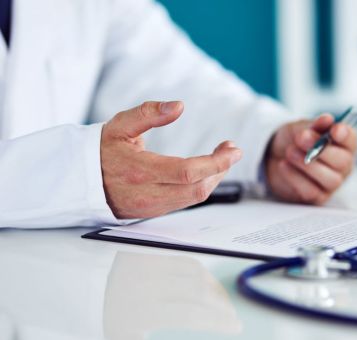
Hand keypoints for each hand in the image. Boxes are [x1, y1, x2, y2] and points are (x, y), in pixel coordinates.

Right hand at [101, 101, 241, 218]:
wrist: (79, 180)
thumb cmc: (100, 150)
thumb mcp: (120, 125)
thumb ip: (149, 113)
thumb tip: (178, 106)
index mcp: (140, 171)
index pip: (188, 172)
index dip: (216, 162)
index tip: (233, 149)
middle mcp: (148, 194)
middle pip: (197, 189)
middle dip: (221, 169)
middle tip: (231, 150)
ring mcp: (151, 206)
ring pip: (194, 198)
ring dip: (214, 178)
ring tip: (222, 158)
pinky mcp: (153, 212)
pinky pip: (185, 202)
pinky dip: (201, 186)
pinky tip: (206, 171)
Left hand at [266, 114, 356, 203]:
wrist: (274, 157)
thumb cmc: (295, 142)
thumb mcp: (302, 128)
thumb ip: (315, 125)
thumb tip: (327, 119)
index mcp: (343, 144)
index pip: (351, 140)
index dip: (345, 135)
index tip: (334, 130)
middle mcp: (342, 165)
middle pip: (342, 161)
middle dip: (321, 149)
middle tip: (301, 138)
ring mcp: (331, 183)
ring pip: (328, 178)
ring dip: (307, 164)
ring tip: (289, 151)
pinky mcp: (317, 197)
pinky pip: (310, 190)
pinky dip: (295, 176)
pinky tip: (284, 165)